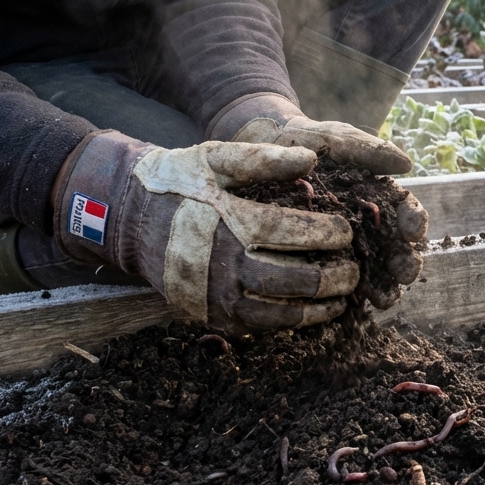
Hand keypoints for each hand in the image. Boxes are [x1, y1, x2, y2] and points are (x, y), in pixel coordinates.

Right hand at [54, 131, 359, 332]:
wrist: (128, 220)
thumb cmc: (181, 184)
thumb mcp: (216, 159)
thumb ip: (263, 158)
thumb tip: (312, 160)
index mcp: (231, 224)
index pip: (295, 234)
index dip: (329, 234)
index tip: (348, 230)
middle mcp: (225, 267)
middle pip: (298, 280)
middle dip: (336, 275)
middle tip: (355, 266)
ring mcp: (218, 297)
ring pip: (284, 312)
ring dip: (323, 305)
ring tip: (346, 294)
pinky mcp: (213, 317)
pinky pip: (264, 327)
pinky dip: (296, 320)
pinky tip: (318, 310)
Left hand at [208, 93, 429, 307]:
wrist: (260, 151)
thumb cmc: (303, 141)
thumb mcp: (336, 139)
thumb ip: (369, 149)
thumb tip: (406, 164)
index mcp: (378, 195)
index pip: (405, 212)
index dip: (415, 222)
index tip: (414, 231)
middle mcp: (367, 224)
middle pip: (396, 248)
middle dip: (405, 263)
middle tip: (404, 274)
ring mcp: (344, 246)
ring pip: (372, 272)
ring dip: (384, 287)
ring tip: (382, 299)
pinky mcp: (319, 261)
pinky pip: (337, 282)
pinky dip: (347, 298)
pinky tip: (350, 308)